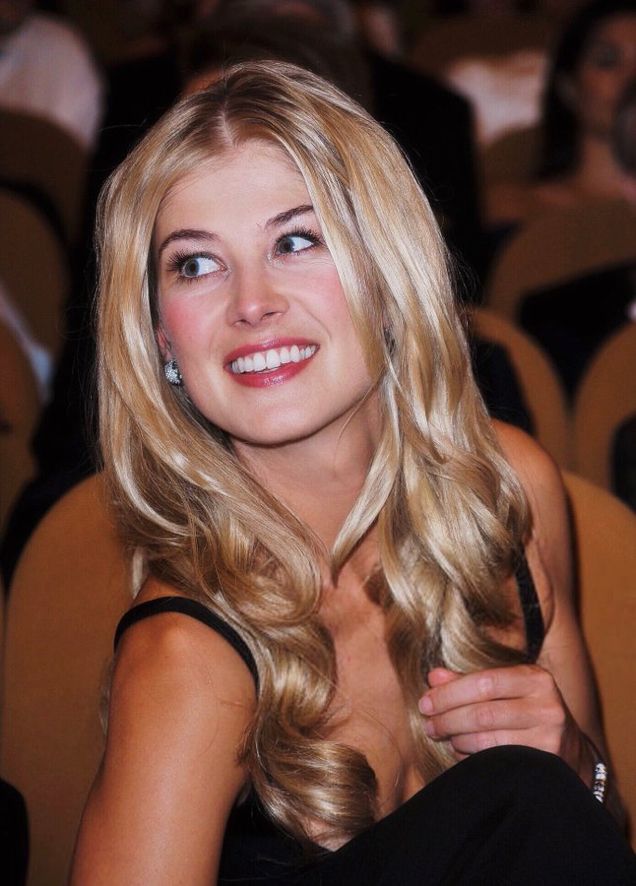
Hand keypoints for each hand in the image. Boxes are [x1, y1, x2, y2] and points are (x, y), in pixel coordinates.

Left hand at [418, 665, 586, 773]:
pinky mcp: (546, 764)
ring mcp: (550, 737)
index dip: (449, 694)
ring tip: (442, 735)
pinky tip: (460, 751)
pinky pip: (498, 761)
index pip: (484, 682)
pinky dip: (471, 757)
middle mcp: (547, 706)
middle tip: (428, 723)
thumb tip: (434, 677)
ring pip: (489, 740)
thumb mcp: (505, 689)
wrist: (571, 749)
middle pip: (484, 713)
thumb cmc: (527, 711)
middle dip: (448, 718)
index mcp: (535, 678)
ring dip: (457, 739)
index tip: (425, 702)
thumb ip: (468, 681)